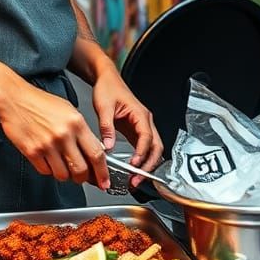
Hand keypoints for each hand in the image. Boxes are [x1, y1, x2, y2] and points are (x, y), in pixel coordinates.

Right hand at [0, 80, 110, 189]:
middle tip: (81, 177)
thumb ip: (82, 131)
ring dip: (65, 175)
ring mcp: (47, 144)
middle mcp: (64, 134)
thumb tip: (92, 152)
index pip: (97, 154)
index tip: (104, 181)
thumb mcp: (68, 111)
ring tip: (61, 165)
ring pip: (63, 175)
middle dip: (83, 178)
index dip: (103, 172)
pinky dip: (48, 170)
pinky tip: (47, 159)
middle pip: (81, 170)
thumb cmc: (40, 103)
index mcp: (76, 123)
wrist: (14, 99)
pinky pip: (46, 171)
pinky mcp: (32, 152)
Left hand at [91, 64, 162, 186]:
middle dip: (149, 165)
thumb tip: (108, 146)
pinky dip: (141, 161)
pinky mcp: (136, 131)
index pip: (146, 137)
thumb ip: (106, 127)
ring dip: (146, 166)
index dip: (142, 153)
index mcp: (140, 114)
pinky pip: (143, 148)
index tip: (134, 165)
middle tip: (136, 180)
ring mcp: (142, 126)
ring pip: (152, 150)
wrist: (107, 79)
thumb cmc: (108, 88)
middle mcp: (145, 121)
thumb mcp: (104, 106)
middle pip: (156, 147)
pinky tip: (133, 171)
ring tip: (135, 180)